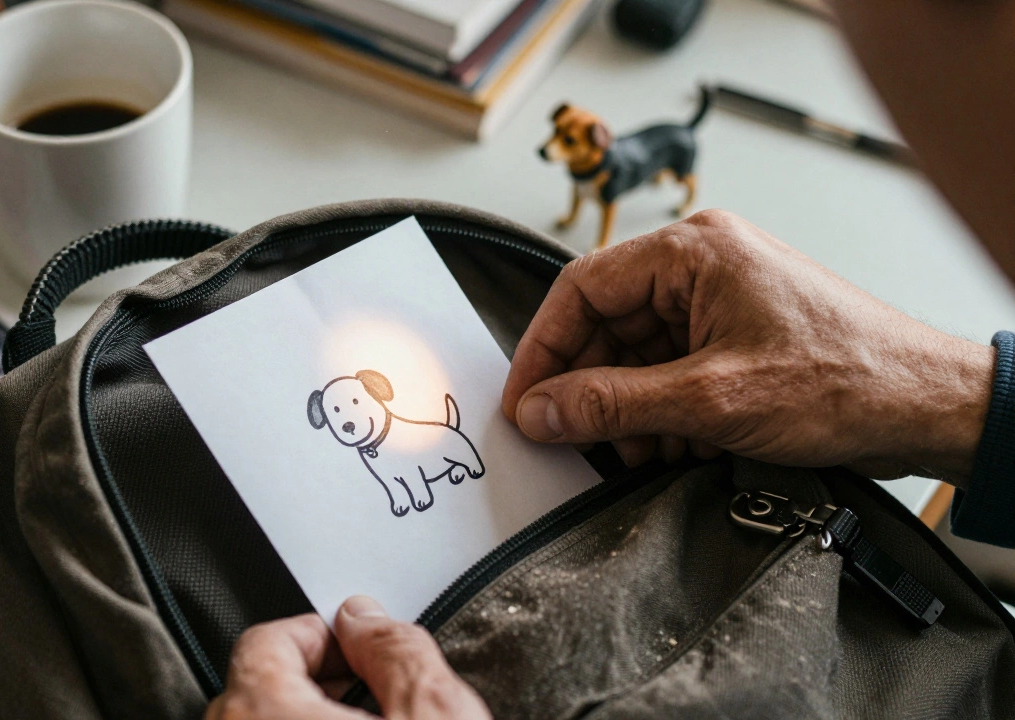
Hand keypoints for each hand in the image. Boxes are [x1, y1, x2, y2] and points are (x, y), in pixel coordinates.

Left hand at [207, 596, 489, 719]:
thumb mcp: (436, 716)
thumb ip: (396, 651)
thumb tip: (366, 617)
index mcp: (263, 714)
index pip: (265, 642)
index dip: (320, 636)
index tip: (356, 648)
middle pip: (253, 691)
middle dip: (310, 683)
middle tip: (367, 696)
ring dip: (301, 718)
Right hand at [502, 210, 993, 485]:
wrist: (929, 407)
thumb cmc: (849, 379)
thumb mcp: (711, 399)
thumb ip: (613, 404)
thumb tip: (542, 409)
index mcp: (692, 252)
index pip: (582, 288)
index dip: (544, 348)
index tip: (524, 400)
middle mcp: (701, 267)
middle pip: (607, 326)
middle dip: (592, 390)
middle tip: (573, 438)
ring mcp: (719, 302)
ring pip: (637, 356)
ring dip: (630, 410)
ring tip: (642, 450)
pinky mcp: (735, 338)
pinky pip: (670, 372)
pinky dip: (663, 413)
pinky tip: (679, 446)